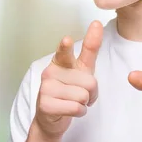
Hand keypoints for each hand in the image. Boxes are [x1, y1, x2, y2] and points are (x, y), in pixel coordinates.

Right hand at [34, 21, 102, 139]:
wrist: (52, 117)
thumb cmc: (70, 90)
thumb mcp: (83, 69)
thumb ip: (90, 49)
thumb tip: (96, 24)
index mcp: (60, 61)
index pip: (65, 53)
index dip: (66, 47)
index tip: (67, 39)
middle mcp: (51, 72)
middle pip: (89, 82)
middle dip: (91, 93)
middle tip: (80, 95)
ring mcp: (46, 88)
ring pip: (84, 96)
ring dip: (84, 103)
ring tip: (72, 102)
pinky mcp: (46, 105)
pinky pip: (77, 108)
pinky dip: (79, 112)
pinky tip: (68, 110)